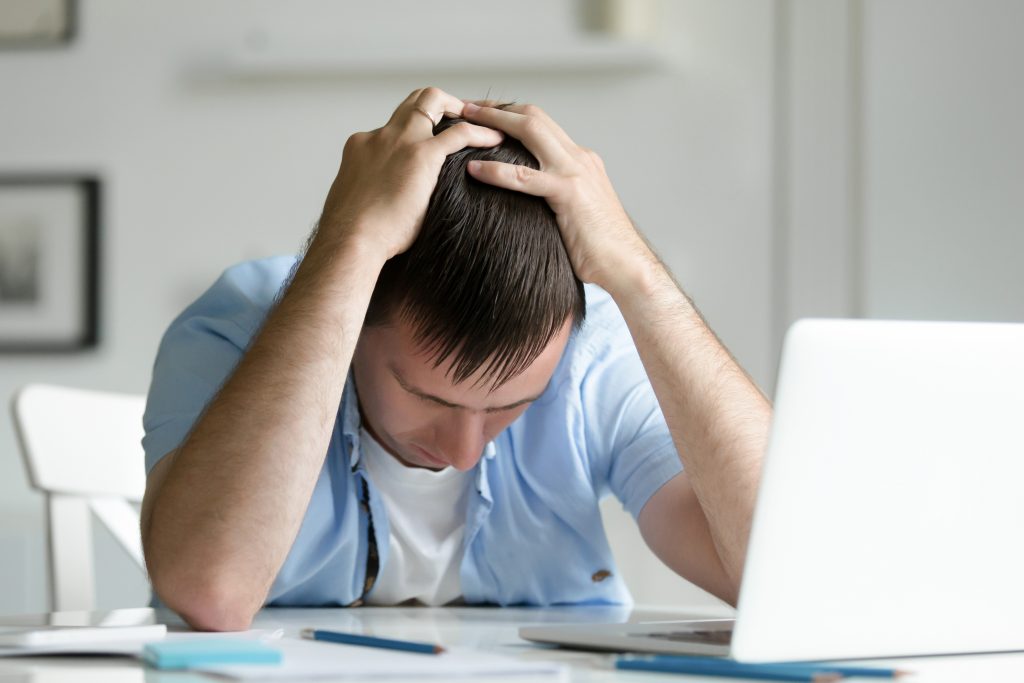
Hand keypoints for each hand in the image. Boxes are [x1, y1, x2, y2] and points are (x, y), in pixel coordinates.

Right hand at [318, 88, 503, 261]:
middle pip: (411, 102)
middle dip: (439, 104)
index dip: (414, 128)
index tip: (431, 139)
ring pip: (432, 100)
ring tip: (482, 122)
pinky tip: (495, 141)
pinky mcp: (421, 155)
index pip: (392, 126)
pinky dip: (480, 133)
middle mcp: (380, 136)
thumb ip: (374, 192)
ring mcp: (399, 141)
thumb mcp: (360, 203)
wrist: (350, 240)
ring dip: (459, 107)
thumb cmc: (355, 235)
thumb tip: (388, 206)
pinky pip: (459, 133)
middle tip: (462, 118)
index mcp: (362, 146)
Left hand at [461, 102, 653, 292]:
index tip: (483, 114)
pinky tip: (474, 169)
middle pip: (534, 116)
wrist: (626, 264)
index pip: (543, 124)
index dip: (511, 114)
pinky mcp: (569, 193)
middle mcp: (579, 157)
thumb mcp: (576, 210)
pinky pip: (525, 177)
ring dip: (493, 122)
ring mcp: (575, 172)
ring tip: (463, 123)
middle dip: (497, 108)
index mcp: (580, 160)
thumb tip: (528, 200)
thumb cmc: (599, 247)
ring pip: (531, 131)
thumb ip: (556, 195)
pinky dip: (497, 170)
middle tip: (466, 107)